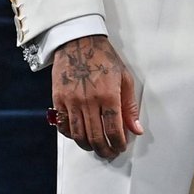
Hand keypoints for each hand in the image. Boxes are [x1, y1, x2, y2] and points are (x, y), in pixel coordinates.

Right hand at [51, 35, 142, 159]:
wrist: (78, 41)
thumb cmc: (103, 58)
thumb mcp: (124, 78)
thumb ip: (130, 106)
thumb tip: (136, 129)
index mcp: (108, 95)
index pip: (114, 130)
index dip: (118, 144)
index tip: (120, 147)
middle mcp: (88, 100)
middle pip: (95, 136)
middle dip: (104, 150)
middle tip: (109, 153)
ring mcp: (71, 101)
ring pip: (78, 135)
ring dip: (88, 146)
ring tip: (96, 147)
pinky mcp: (58, 99)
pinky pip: (63, 125)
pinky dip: (71, 135)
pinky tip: (79, 135)